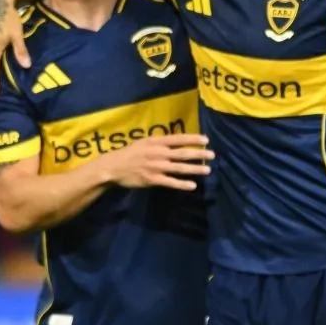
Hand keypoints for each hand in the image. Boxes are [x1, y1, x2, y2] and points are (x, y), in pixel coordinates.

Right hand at [94, 134, 213, 190]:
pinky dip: (182, 184)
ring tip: (207, 170)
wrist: (113, 167)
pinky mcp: (153, 179)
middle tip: (212, 155)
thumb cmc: (129, 153)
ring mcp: (156, 167)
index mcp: (155, 141)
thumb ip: (158, 143)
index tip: (206, 140)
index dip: (193, 139)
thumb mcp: (143, 142)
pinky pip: (171, 182)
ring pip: (180, 168)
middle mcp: (158, 153)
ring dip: (195, 169)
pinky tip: (192, 185)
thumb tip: (175, 142)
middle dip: (199, 154)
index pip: (178, 139)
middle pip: (183, 153)